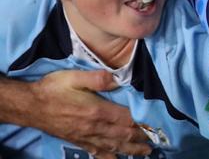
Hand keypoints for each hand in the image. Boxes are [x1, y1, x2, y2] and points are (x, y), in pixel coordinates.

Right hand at [20, 70, 151, 155]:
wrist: (30, 106)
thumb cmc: (53, 89)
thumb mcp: (74, 77)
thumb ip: (98, 78)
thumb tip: (119, 78)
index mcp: (97, 111)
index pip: (126, 118)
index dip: (143, 122)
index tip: (157, 123)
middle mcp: (94, 127)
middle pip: (123, 135)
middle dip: (141, 138)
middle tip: (157, 140)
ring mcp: (85, 136)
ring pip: (113, 146)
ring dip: (131, 149)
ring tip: (145, 152)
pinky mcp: (77, 141)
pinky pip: (96, 152)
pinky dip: (108, 156)